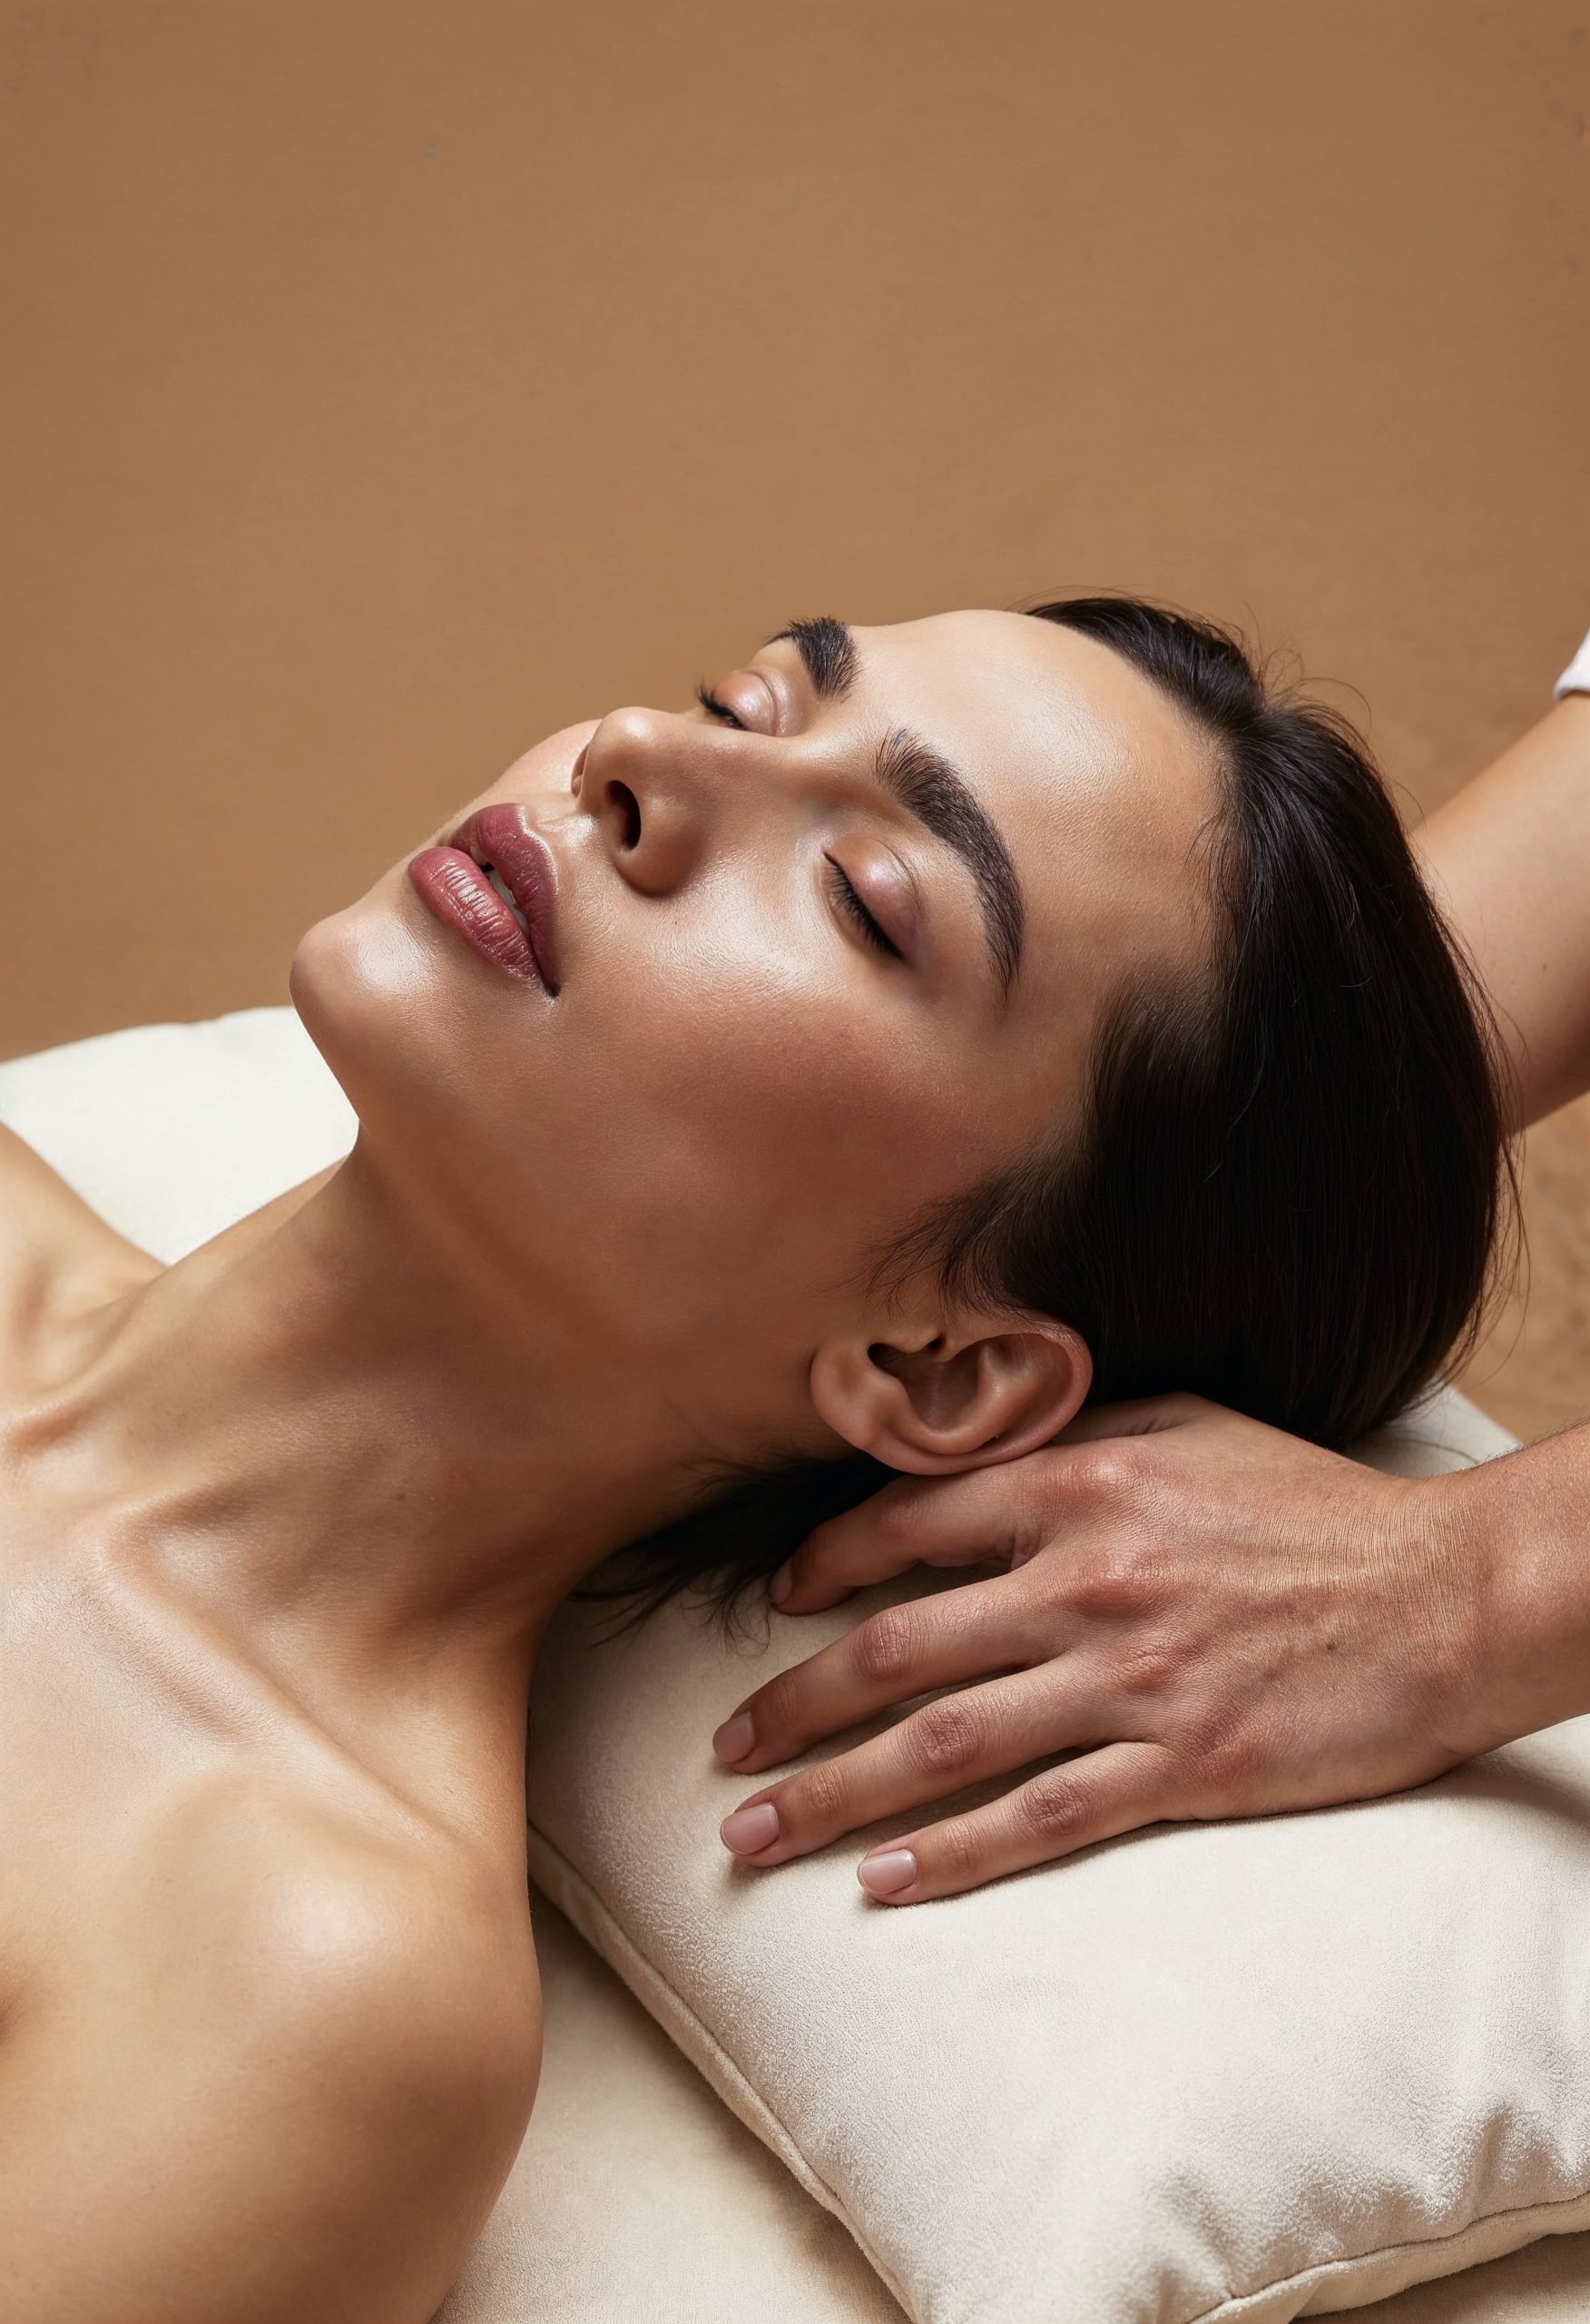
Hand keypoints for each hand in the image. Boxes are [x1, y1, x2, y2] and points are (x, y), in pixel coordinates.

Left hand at [712, 1396, 1507, 1903]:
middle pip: (897, 1650)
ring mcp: (1131, 1681)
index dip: (822, 1564)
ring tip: (753, 1831)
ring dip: (833, 1794)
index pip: (907, 1521)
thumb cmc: (1313, 1507)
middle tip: (723, 1749)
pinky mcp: (1183, 1768)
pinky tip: (882, 1884)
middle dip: (793, 1704)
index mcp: (1080, 1484)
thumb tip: (962, 1441)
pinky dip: (951, 1855)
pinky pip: (1040, 1820)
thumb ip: (1072, 1431)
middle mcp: (1086, 1581)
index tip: (774, 1605)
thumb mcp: (1189, 1427)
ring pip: (943, 1745)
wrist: (1447, 1598)